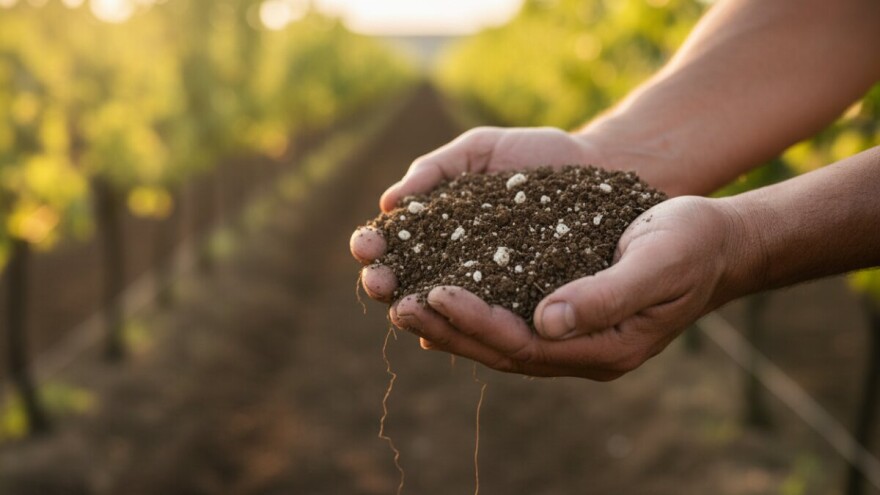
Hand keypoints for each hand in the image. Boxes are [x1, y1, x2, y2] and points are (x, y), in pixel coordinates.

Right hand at [351, 126, 633, 301]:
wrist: (595, 166)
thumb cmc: (531, 154)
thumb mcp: (479, 151)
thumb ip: (435, 169)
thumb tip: (389, 204)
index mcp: (435, 226)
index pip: (393, 242)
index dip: (373, 246)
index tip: (365, 245)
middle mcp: (453, 262)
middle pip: (407, 280)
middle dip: (384, 282)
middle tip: (377, 281)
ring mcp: (486, 286)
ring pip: (442, 307)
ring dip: (417, 312)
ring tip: (405, 308)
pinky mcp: (520, 304)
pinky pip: (490, 320)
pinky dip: (466, 326)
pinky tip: (446, 333)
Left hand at [382, 196, 748, 379]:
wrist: (716, 241)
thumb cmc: (691, 243)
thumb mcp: (657, 262)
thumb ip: (605, 295)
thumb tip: (545, 322)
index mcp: (606, 347)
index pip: (527, 345)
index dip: (478, 323)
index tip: (435, 294)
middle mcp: (582, 350)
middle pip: (503, 350)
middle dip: (449, 329)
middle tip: (398, 304)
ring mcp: (573, 336)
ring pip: (500, 339)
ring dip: (451, 323)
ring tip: (404, 301)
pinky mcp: (565, 313)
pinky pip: (510, 318)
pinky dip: (473, 309)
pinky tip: (441, 292)